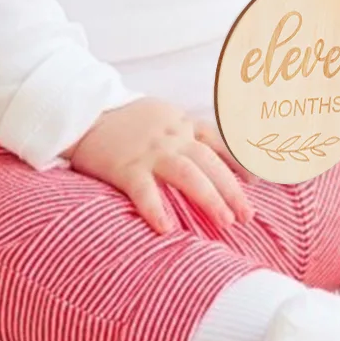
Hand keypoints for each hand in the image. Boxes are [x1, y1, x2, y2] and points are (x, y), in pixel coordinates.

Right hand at [62, 96, 255, 235]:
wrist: (83, 111)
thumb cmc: (125, 119)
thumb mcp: (162, 115)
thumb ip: (184, 131)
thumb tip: (207, 154)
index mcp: (182, 123)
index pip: (219, 143)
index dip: (239, 163)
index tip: (255, 184)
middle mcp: (172, 136)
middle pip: (210, 163)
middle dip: (232, 190)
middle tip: (248, 215)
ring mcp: (150, 152)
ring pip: (188, 174)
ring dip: (210, 198)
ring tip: (226, 222)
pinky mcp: (125, 167)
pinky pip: (143, 190)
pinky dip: (156, 209)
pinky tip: (167, 229)